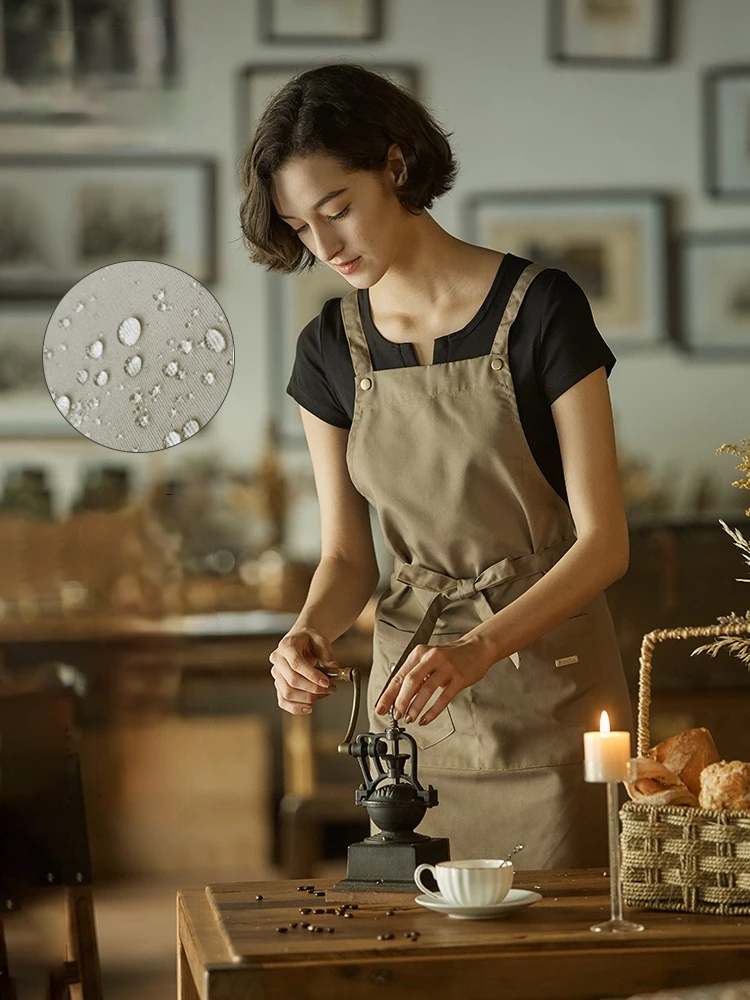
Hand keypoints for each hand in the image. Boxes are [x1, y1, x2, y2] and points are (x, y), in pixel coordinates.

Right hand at [270, 627, 337, 714]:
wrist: (300, 640)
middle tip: (331, 688)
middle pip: (292, 680)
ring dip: (308, 698)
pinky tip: (308, 708)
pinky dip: (295, 708)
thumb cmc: (309, 640)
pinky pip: (283, 701)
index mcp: (287, 646)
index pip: (296, 663)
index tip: (326, 682)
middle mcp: (278, 660)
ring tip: (324, 694)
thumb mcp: (321, 640)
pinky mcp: (278, 684)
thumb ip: (327, 654)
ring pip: (287, 693)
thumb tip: (333, 668)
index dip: (312, 675)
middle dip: (314, 688)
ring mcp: (276, 674)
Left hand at [374, 634, 492, 725]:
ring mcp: (446, 667)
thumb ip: (416, 677)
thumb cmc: (451, 656)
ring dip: (415, 707)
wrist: (477, 647)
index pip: (399, 675)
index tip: (381, 708)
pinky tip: (426, 718)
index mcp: (419, 653)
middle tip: (396, 714)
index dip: (388, 694)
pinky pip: (444, 697)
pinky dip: (433, 711)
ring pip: (426, 689)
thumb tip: (399, 698)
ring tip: (410, 718)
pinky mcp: (459, 677)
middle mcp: (431, 657)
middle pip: (410, 681)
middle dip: (401, 701)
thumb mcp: (429, 661)